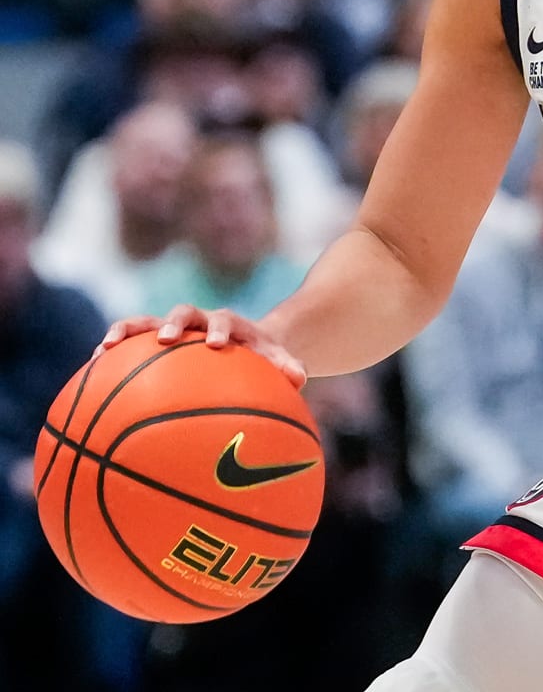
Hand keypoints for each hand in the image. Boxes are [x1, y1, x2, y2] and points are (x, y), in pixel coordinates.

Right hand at [96, 305, 307, 386]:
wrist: (248, 342)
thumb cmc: (264, 356)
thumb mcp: (279, 360)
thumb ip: (287, 366)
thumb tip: (300, 379)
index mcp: (231, 324)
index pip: (226, 321)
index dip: (220, 330)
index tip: (216, 344)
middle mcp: (200, 320)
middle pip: (183, 312)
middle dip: (172, 323)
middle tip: (164, 338)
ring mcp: (174, 327)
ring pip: (146, 321)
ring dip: (127, 331)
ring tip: (106, 348)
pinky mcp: (154, 336)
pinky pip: (130, 339)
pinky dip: (113, 347)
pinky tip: (93, 364)